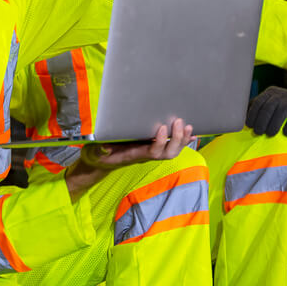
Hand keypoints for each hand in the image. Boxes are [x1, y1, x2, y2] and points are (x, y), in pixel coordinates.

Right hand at [80, 118, 194, 168]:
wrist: (102, 162)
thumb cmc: (100, 156)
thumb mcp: (95, 153)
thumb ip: (99, 151)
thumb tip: (104, 148)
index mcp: (134, 155)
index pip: (152, 153)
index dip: (159, 142)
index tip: (161, 128)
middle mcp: (146, 155)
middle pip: (167, 153)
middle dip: (176, 140)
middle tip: (179, 122)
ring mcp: (151, 152)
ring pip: (172, 151)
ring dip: (182, 140)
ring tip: (188, 126)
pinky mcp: (153, 148)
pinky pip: (171, 146)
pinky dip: (182, 140)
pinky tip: (191, 133)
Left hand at [246, 86, 286, 136]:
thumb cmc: (284, 107)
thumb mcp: (271, 103)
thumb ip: (259, 108)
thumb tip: (243, 120)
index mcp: (271, 92)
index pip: (258, 102)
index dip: (252, 114)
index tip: (249, 126)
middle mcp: (281, 94)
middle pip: (268, 107)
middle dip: (261, 121)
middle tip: (258, 132)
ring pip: (280, 113)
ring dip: (273, 126)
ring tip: (269, 134)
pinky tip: (286, 134)